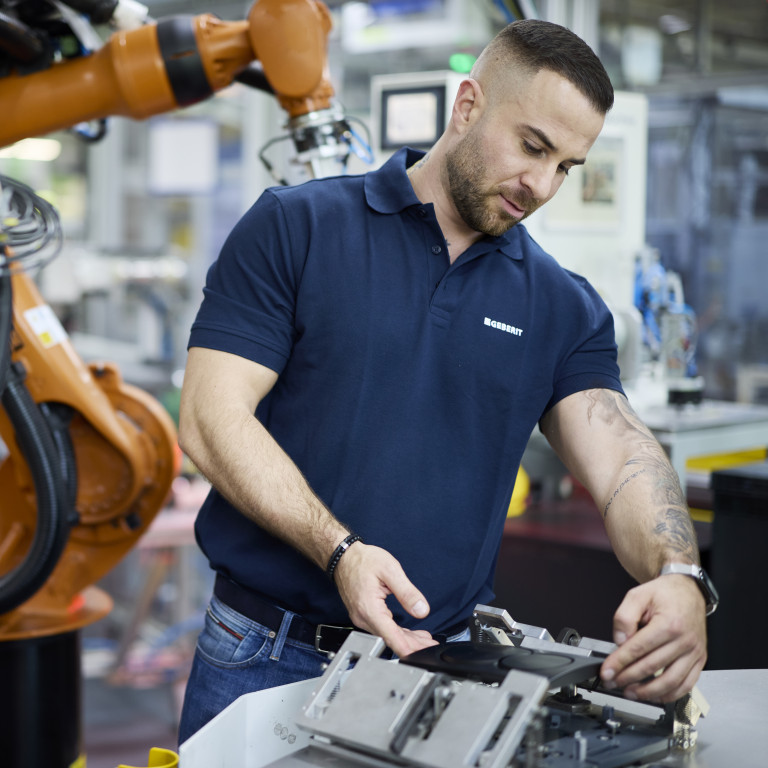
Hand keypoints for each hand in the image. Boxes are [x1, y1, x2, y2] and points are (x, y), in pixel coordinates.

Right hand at [334, 541, 438, 657]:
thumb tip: (421, 610)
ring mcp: (362, 617)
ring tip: (425, 640)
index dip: (408, 648)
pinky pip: (382, 628)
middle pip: (390, 639)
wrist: (343, 556)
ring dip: (406, 639)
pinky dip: (397, 632)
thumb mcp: (390, 570)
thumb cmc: (363, 560)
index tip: (422, 654)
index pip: (391, 637)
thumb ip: (407, 592)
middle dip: (412, 645)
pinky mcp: (364, 615)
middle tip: (430, 646)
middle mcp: (363, 617)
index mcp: (369, 608)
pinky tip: (410, 633)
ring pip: (387, 635)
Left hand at [600, 574, 706, 702]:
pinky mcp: (699, 660)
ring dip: (648, 692)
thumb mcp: (638, 595)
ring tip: (630, 692)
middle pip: (652, 666)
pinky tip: (654, 695)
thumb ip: (624, 617)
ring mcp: (694, 652)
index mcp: (669, 623)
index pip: (638, 648)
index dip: (619, 662)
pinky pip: (686, 684)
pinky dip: (670, 694)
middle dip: (628, 677)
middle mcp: (685, 640)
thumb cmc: (665, 593)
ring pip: (670, 681)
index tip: (607, 672)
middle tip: (613, 682)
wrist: (689, 591)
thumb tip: (620, 640)